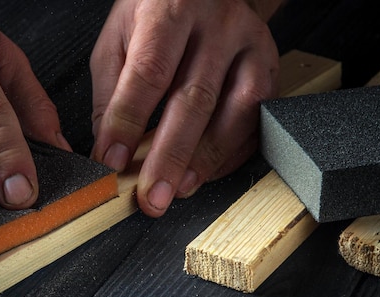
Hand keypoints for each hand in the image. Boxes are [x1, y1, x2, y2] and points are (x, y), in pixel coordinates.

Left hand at [90, 0, 279, 216]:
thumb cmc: (157, 14)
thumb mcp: (118, 37)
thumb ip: (111, 91)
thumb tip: (109, 148)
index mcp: (170, 10)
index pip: (148, 74)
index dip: (128, 123)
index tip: (111, 162)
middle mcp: (217, 26)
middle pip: (195, 99)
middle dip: (169, 156)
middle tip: (152, 196)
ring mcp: (251, 46)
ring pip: (236, 111)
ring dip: (206, 159)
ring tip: (180, 189)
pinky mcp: (270, 66)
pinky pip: (259, 119)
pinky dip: (232, 153)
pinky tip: (207, 171)